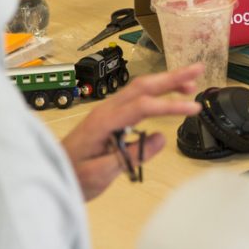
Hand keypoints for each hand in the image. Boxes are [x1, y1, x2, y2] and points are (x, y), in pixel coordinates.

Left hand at [62, 64, 203, 200]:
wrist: (51, 175)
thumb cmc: (73, 177)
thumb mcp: (101, 174)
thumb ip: (132, 155)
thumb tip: (161, 138)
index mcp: (103, 121)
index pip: (142, 106)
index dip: (170, 106)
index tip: (194, 109)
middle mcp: (106, 110)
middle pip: (142, 86)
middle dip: (172, 77)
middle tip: (198, 70)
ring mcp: (107, 111)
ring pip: (139, 88)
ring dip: (165, 82)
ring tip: (190, 82)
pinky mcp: (110, 117)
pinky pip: (135, 98)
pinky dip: (156, 92)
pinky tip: (168, 95)